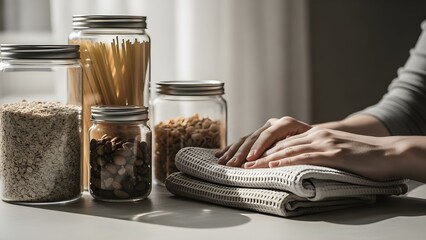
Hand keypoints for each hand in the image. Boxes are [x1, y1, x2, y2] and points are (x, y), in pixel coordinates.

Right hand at [215, 116, 311, 166]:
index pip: (269, 135)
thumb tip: (284, 161)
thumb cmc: (315, 145)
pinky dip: (230, 149)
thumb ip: (297, 150)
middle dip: (241, 153)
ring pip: (245, 140)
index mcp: (285, 123)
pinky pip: (242, 142)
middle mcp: (273, 124)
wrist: (317, 138)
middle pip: (253, 138)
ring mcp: (264, 129)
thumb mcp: (310, 146)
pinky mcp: (258, 136)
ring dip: (232, 152)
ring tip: (222, 163)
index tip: (251, 159)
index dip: (259, 147)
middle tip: (231, 165)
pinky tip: (219, 155)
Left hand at [243, 127, 396, 180]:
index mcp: (313, 134)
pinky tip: (274, 163)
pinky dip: (287, 160)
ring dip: (265, 158)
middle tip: (238, 162)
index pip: (281, 141)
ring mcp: (323, 142)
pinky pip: (305, 156)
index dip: (260, 149)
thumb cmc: (360, 155)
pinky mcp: (332, 152)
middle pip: (279, 143)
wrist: (388, 152)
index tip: (244, 158)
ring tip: (247, 166)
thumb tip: (296, 162)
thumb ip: (314, 153)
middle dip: (255, 153)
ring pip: (287, 149)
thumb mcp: (332, 151)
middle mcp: (315, 134)